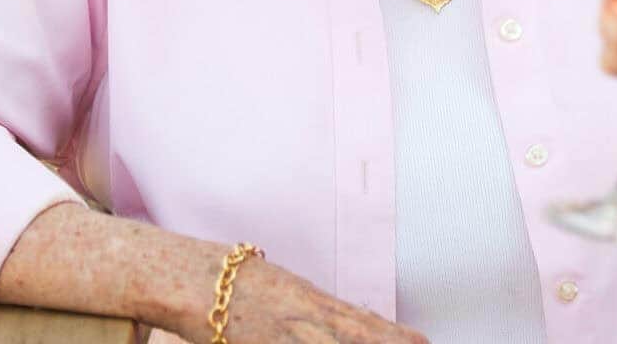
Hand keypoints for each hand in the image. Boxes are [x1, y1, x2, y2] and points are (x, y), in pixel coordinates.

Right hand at [193, 255, 427, 343]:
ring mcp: (280, 334)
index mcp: (310, 299)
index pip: (360, 320)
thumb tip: (352, 322)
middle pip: (352, 335)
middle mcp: (302, 316)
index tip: (423, 341)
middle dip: (385, 342)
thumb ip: (317, 309)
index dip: (392, 333)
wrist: (192, 280)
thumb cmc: (238, 285)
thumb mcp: (287, 290)